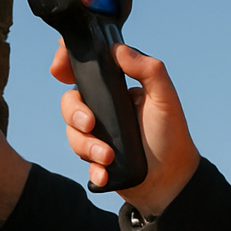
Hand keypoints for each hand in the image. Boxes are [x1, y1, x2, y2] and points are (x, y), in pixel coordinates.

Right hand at [51, 41, 199, 216]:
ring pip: (72, 132)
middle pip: (70, 102)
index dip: (67, 64)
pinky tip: (104, 174)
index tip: (59, 70)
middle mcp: (104, 109)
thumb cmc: (171, 135)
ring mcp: (98, 133)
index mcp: (117, 89)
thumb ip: (148, 70)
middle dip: (74, 114)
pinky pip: (81, 159)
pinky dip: (91, 167)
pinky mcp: (96, 157)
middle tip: (90, 125)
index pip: (86, 70)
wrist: (171, 181)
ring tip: (108, 157)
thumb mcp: (165, 98)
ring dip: (87, 146)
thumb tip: (119, 49)